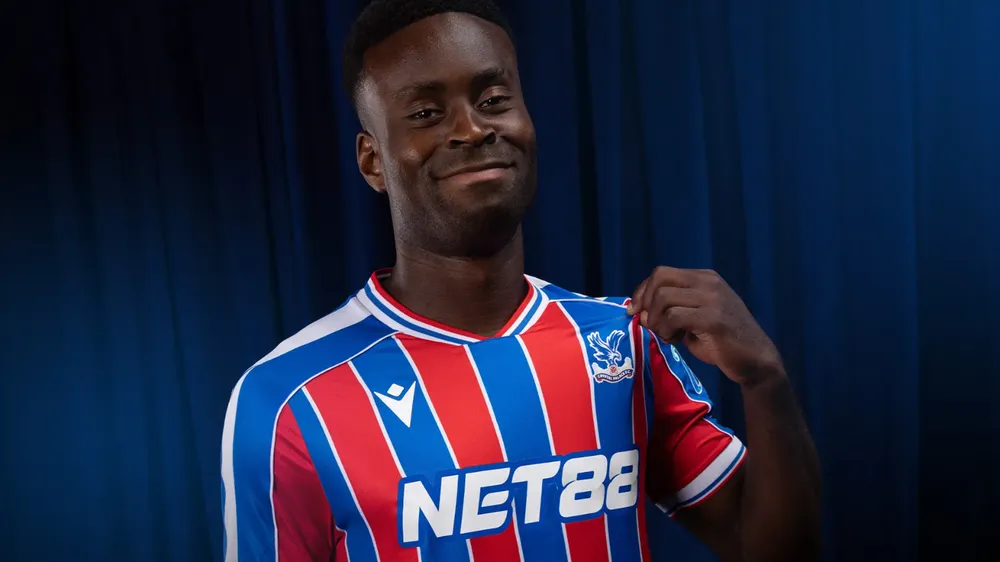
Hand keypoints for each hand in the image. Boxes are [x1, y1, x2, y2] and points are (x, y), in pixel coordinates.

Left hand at [627, 266, 783, 385]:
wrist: (755, 361)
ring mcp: (712, 298)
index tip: (635, 311)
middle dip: (646, 303)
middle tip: (652, 325)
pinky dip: (667, 330)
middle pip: (659, 279)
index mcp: (704, 277)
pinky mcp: (713, 318)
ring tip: (669, 336)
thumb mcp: (691, 321)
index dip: (642, 291)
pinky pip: (674, 316)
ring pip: (663, 297)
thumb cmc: (722, 342)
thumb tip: (638, 312)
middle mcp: (708, 282)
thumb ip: (667, 312)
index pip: (661, 273)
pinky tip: (677, 341)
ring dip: (657, 320)